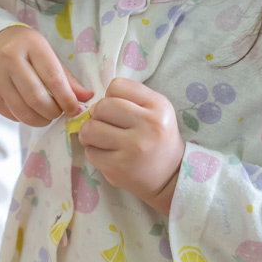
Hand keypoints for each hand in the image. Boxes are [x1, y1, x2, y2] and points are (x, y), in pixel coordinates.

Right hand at [0, 26, 92, 126]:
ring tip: (46, 114)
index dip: (67, 99)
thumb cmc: (24, 50)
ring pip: (24, 111)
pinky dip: (25, 118)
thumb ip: (67, 77)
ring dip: (41, 120)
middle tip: (59, 112)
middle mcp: (10, 59)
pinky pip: (12, 115)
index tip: (75, 109)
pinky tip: (29, 109)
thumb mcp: (47, 54)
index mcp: (31, 45)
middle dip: (53, 112)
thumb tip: (87, 98)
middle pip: (37, 98)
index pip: (53, 78)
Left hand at [77, 77, 184, 214]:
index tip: (116, 110)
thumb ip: (128, 99)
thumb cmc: (157, 138)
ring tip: (99, 138)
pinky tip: (106, 154)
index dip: (110, 96)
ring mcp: (134, 148)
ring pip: (90, 129)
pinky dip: (93, 152)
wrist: (171, 176)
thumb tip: (92, 106)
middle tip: (105, 125)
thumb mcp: (155, 110)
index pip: (117, 86)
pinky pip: (90, 152)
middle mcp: (149, 125)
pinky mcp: (120, 168)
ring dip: (89, 133)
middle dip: (97, 115)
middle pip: (102, 106)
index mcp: (158, 105)